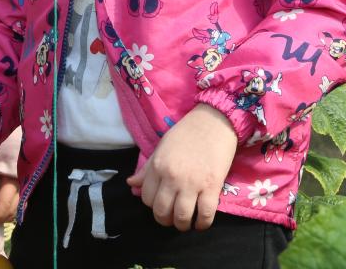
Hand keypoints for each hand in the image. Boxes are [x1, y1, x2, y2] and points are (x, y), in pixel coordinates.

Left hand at [0, 171, 20, 229]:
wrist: (13, 151)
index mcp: (12, 182)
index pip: (4, 205)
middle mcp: (21, 188)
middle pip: (12, 210)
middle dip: (0, 219)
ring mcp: (25, 189)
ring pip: (18, 209)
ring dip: (6, 217)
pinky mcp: (25, 189)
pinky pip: (21, 205)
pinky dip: (11, 212)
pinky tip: (2, 213)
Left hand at [127, 103, 237, 231]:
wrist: (214, 121)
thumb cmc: (187, 132)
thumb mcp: (162, 147)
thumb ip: (147, 169)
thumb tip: (131, 184)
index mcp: (158, 166)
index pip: (146, 198)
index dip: (153, 204)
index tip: (161, 202)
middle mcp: (172, 177)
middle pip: (162, 211)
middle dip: (165, 220)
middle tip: (172, 217)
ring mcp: (192, 183)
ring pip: (181, 216)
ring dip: (182, 225)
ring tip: (185, 223)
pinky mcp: (212, 186)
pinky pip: (205, 214)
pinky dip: (202, 224)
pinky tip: (201, 223)